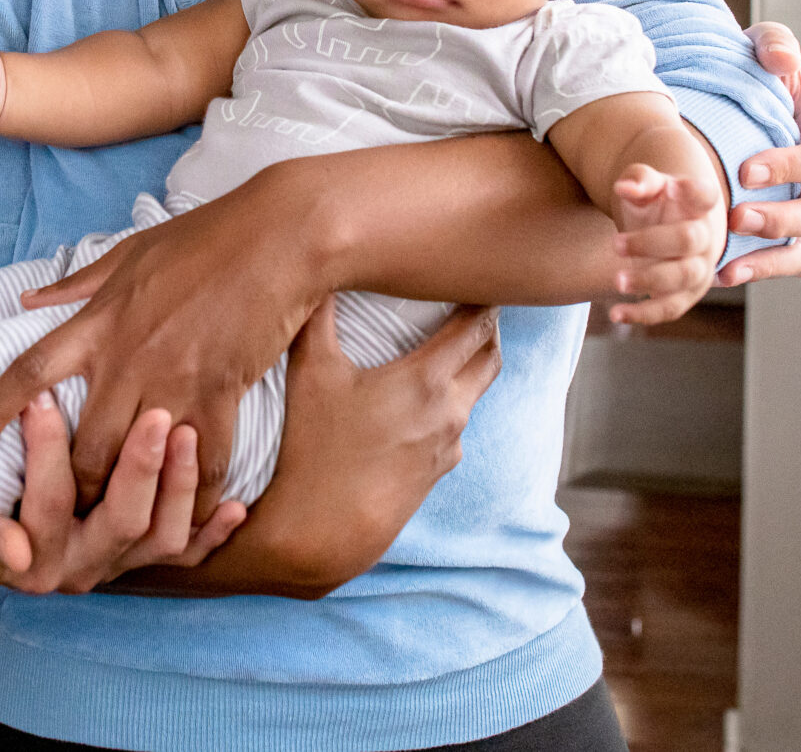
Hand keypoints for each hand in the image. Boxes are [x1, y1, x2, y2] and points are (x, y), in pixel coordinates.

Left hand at [0, 183, 321, 522]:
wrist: (277, 235)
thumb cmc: (203, 238)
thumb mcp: (129, 253)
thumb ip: (76, 285)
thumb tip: (29, 300)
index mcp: (100, 322)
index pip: (29, 371)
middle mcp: (128, 358)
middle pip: (83, 444)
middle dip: (72, 486)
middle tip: (66, 510)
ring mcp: (175, 378)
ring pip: (136, 462)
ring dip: (128, 497)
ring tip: (121, 524)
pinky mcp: (222, 392)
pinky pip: (204, 461)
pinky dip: (197, 495)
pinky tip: (193, 516)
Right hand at [0, 398, 241, 591]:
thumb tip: (16, 551)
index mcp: (40, 558)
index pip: (52, 501)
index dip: (48, 451)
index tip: (43, 398)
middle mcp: (85, 567)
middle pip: (123, 519)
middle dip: (139, 466)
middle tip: (153, 415)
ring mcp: (119, 564)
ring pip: (164, 534)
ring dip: (179, 485)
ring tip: (188, 435)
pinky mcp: (144, 560)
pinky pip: (188, 553)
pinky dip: (213, 530)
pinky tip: (236, 504)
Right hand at [124, 300, 502, 597]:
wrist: (320, 533)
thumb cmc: (313, 449)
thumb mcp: (309, 372)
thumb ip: (316, 315)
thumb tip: (315, 267)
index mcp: (428, 380)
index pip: (478, 324)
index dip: (481, 295)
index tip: (474, 274)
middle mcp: (450, 412)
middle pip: (490, 358)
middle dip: (486, 328)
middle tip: (470, 302)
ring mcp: (447, 447)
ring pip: (474, 394)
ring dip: (467, 367)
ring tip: (443, 345)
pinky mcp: (435, 472)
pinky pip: (454, 426)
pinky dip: (448, 403)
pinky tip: (417, 399)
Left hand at [607, 163, 724, 324]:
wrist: (661, 226)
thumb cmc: (653, 201)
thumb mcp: (646, 185)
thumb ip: (640, 180)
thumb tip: (626, 187)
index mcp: (698, 204)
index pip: (703, 195)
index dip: (691, 192)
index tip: (671, 187)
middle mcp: (705, 237)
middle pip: (689, 240)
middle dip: (651, 243)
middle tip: (615, 244)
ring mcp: (699, 267)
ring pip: (682, 278)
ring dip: (649, 280)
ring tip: (617, 280)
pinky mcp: (685, 294)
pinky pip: (670, 307)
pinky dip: (643, 313)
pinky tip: (616, 313)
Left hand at [723, 21, 800, 283]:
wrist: (729, 102)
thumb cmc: (752, 71)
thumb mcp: (763, 45)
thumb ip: (775, 45)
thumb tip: (782, 60)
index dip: (788, 167)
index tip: (744, 172)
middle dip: (780, 219)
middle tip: (736, 218)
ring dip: (771, 258)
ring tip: (729, 262)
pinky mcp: (787, 237)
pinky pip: (784, 264)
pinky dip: (756, 272)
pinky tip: (719, 274)